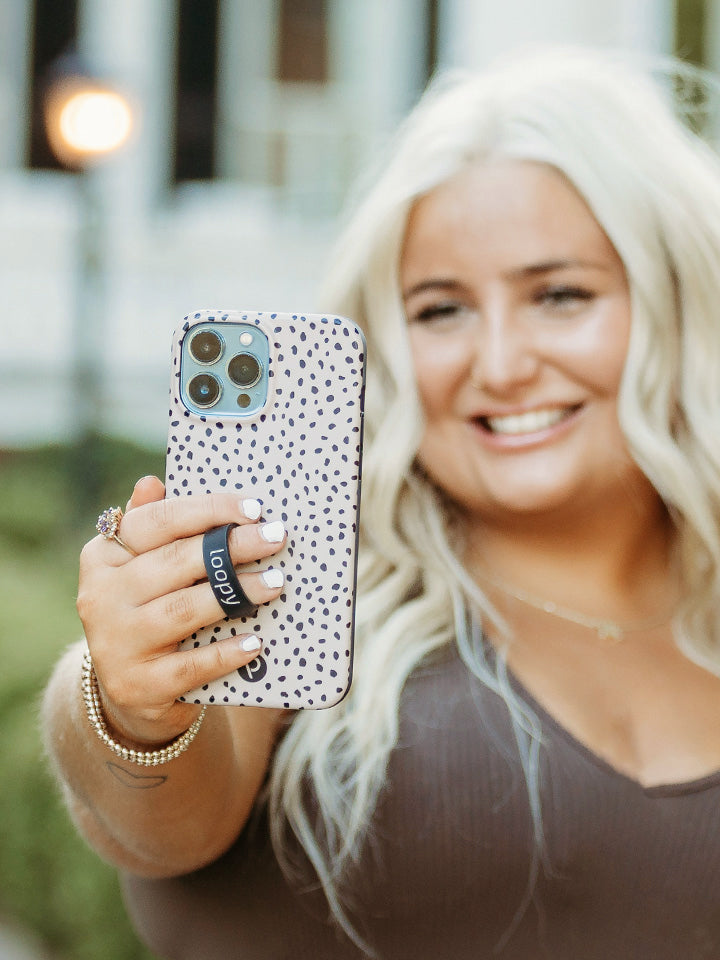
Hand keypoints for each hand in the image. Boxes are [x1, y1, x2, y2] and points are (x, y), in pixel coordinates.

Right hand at [77, 476, 286, 747]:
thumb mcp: (142, 568)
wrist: (131, 691)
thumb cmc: (149, 610)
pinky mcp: (137, 685)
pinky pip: (190, 665)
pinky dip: (225, 653)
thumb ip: (151, 525)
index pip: (158, 521)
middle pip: (176, 562)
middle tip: (276, 538)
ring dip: (235, 593)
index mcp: (103, 556)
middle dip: (233, 547)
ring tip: (276, 583)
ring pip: (184, 610)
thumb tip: (152, 481)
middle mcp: (101, 597)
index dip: (208, 510)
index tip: (254, 508)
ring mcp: (116, 644)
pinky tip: (255, 642)